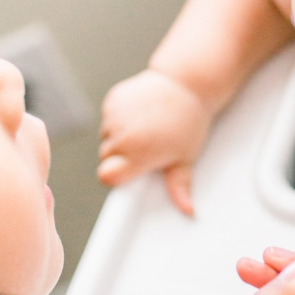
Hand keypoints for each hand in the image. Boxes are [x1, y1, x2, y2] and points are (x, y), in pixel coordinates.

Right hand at [97, 68, 212, 214]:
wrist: (187, 83)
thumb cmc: (189, 121)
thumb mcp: (186, 158)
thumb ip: (180, 186)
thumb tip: (188, 210)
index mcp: (140, 152)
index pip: (108, 176)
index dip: (115, 178)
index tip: (127, 176)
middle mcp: (123, 134)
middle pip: (106, 158)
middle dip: (120, 158)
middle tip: (145, 149)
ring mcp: (115, 115)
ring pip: (106, 138)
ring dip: (119, 138)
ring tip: (145, 130)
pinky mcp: (113, 99)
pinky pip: (108, 118)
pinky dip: (119, 119)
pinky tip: (139, 115)